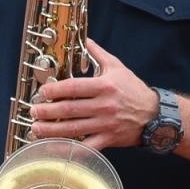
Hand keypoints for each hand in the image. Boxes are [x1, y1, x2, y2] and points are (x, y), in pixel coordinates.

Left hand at [27, 38, 156, 149]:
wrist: (155, 115)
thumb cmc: (134, 90)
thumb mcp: (118, 67)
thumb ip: (98, 53)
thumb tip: (84, 39)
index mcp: (104, 86)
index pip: (73, 87)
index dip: (54, 90)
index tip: (42, 92)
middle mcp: (104, 105)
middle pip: (69, 109)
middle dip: (47, 111)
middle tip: (34, 110)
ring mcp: (106, 124)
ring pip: (73, 129)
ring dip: (51, 130)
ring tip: (36, 128)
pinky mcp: (108, 139)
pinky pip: (86, 147)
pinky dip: (70, 149)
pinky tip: (55, 148)